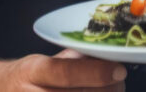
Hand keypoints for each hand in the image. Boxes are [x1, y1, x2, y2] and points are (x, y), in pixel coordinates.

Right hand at [2, 49, 126, 90]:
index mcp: (32, 72)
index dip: (96, 72)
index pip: (66, 72)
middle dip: (109, 90)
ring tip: (111, 91)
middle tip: (119, 82)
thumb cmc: (26, 79)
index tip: (119, 70)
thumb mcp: (44, 62)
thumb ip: (74, 59)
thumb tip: (109, 56)